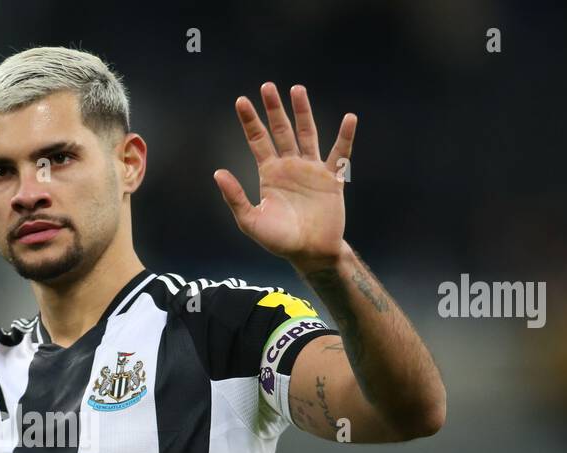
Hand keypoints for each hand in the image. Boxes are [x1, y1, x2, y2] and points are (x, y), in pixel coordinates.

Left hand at [213, 83, 355, 272]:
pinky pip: (340, 153)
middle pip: (281, 130)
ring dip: (303, 112)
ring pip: (307, 133)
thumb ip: (235, 197)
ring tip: (297, 89)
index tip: (241, 101)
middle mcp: (290, 166)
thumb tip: (218, 173)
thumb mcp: (250, 221)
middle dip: (274, 109)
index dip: (250, 121)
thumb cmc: (279, 240)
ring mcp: (311, 169)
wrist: (310, 253)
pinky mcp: (332, 178)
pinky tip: (349, 118)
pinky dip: (345, 136)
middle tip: (267, 86)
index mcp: (269, 173)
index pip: (257, 140)